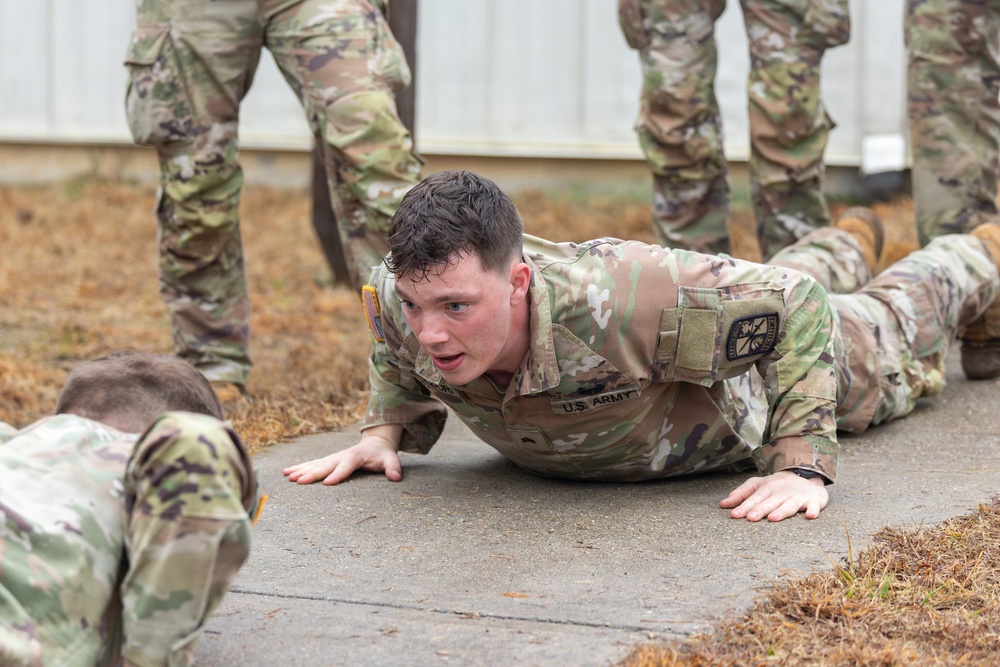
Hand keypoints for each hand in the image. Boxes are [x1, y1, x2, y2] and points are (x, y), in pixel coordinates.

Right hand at [283, 424, 402, 485]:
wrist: (375, 443)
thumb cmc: (382, 454)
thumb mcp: (391, 459)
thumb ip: (393, 467)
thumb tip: (396, 477)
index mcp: (355, 456)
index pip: (346, 466)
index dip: (337, 474)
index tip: (327, 483)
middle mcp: (341, 456)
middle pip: (325, 465)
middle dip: (312, 473)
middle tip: (299, 481)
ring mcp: (333, 457)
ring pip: (315, 464)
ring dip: (301, 470)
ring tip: (287, 476)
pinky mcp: (328, 460)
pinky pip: (312, 464)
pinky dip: (299, 468)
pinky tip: (287, 473)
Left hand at [719, 470, 828, 521]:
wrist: (807, 476)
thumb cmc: (778, 486)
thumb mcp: (758, 485)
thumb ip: (741, 494)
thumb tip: (723, 505)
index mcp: (767, 487)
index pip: (754, 498)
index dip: (744, 506)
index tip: (734, 515)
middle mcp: (782, 491)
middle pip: (770, 501)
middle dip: (760, 509)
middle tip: (751, 518)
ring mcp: (798, 496)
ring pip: (789, 504)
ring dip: (782, 511)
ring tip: (773, 518)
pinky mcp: (814, 501)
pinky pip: (815, 506)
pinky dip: (813, 510)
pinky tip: (810, 516)